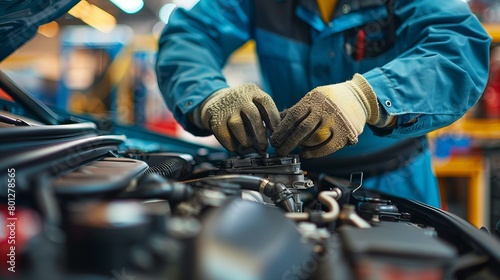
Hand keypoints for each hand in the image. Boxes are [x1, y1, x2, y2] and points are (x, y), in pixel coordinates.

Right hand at [200, 83, 279, 153]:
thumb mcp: (252, 106)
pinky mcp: (213, 115)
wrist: (214, 100)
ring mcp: (226, 105)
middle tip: (263, 146)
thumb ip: (262, 121)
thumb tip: (265, 149)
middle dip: (260, 134)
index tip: (276, 133)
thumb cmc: (240, 108)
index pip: (266, 103)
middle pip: (253, 116)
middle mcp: (239, 96)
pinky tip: (235, 146)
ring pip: (237, 125)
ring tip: (248, 145)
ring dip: (245, 139)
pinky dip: (231, 144)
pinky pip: (224, 134)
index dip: (274, 119)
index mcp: (252, 90)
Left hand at [271, 74, 392, 157]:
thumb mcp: (313, 98)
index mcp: (313, 100)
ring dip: (302, 146)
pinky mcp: (345, 133)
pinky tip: (306, 153)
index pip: (293, 116)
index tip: (274, 140)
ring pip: (314, 139)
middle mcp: (324, 110)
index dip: (281, 130)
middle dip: (288, 142)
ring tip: (295, 149)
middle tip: (280, 151)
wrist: (358, 98)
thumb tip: (276, 123)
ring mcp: (336, 122)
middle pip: (302, 130)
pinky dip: (315, 153)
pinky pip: (328, 147)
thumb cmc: (330, 100)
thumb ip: (297, 110)